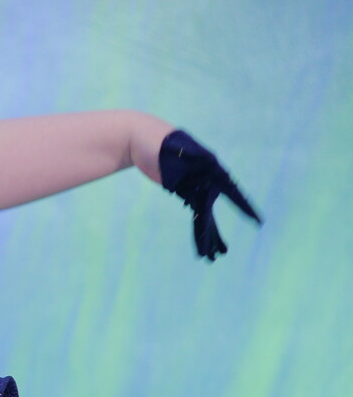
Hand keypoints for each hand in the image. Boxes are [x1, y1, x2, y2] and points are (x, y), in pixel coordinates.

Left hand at [158, 129, 261, 261]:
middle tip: (223, 253)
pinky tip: (203, 243)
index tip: (256, 220)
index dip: (244, 207)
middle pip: (214, 210)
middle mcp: (207, 179)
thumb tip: (209, 161)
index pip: (231, 190)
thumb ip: (192, 156)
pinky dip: (199, 228)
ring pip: (205, 215)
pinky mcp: (185, 191)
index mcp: (210, 167)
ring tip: (213, 256)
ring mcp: (197, 186)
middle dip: (218, 232)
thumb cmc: (159, 140)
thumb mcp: (176, 147)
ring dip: (209, 235)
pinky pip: (195, 213)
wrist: (141, 140)